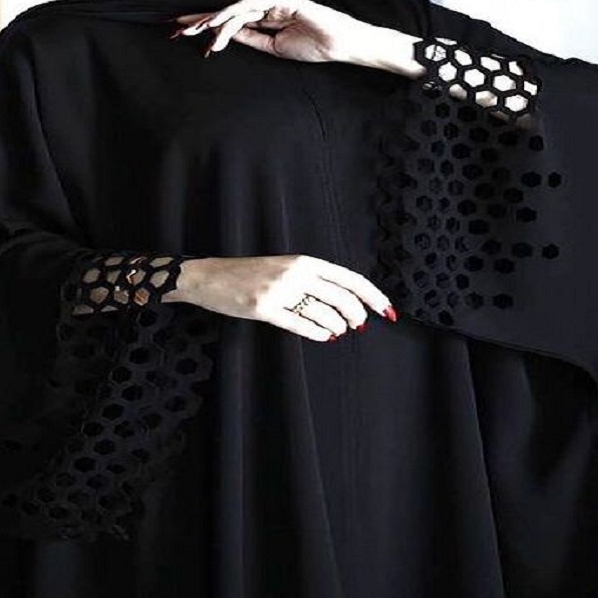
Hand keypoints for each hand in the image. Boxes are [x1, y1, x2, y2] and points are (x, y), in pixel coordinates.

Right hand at [167, 255, 397, 341]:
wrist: (211, 277)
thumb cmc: (250, 274)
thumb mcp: (286, 267)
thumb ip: (313, 280)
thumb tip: (348, 303)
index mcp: (304, 260)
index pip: (350, 278)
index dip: (372, 296)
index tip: (387, 311)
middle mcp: (295, 273)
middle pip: (342, 298)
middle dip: (356, 316)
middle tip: (357, 326)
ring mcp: (280, 291)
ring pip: (325, 314)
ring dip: (337, 327)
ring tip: (337, 331)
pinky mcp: (264, 309)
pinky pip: (301, 325)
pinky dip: (318, 333)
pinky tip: (325, 336)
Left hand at [172, 0, 378, 64]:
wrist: (339, 45)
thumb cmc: (314, 47)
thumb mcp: (274, 48)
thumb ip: (252, 40)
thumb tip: (228, 37)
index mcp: (266, 22)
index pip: (232, 22)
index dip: (210, 27)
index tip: (188, 34)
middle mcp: (267, 9)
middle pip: (228, 12)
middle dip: (202, 19)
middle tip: (177, 26)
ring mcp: (273, 3)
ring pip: (236, 11)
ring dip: (213, 21)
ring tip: (194, 30)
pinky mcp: (281, 0)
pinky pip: (251, 8)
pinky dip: (232, 16)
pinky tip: (217, 26)